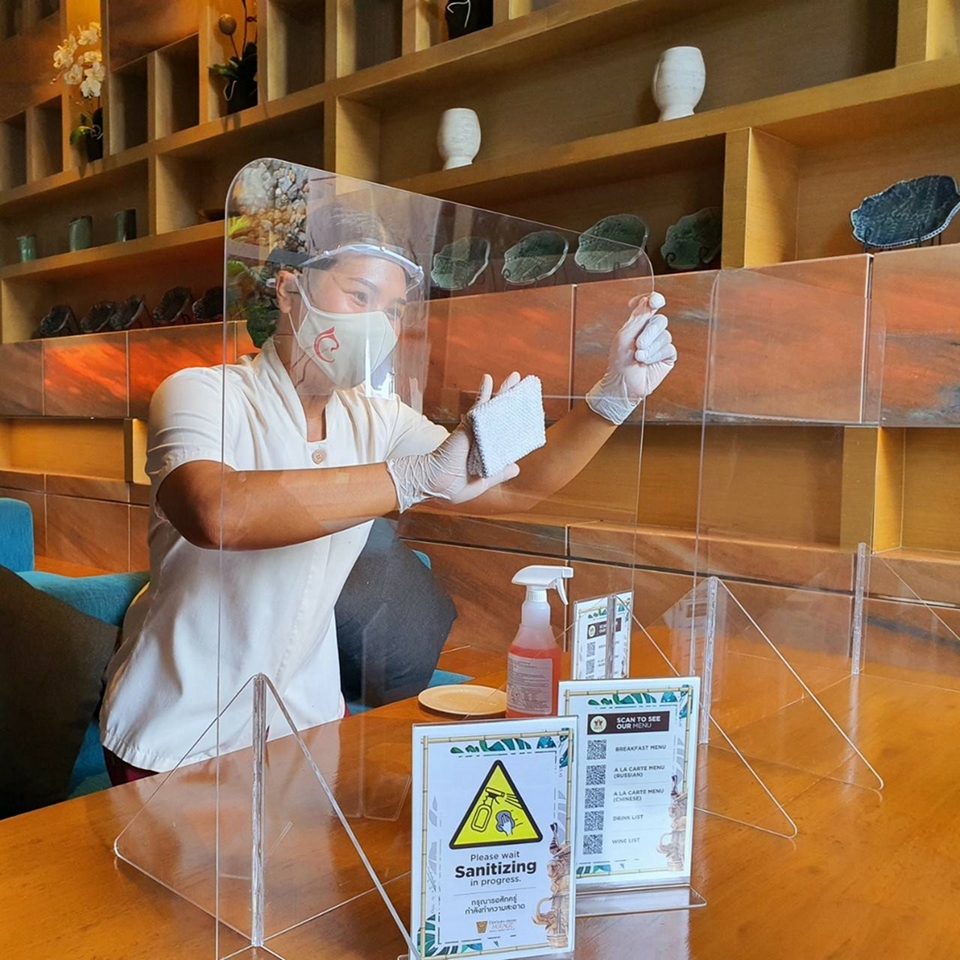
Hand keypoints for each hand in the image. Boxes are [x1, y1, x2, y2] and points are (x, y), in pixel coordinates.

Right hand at [386, 373, 520, 511]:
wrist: (436, 485)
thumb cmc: (453, 487)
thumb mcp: (482, 482)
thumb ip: (499, 474)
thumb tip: (516, 467)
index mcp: (487, 453)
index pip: (505, 435)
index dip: (517, 424)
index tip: (529, 414)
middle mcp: (483, 439)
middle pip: (501, 416)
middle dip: (512, 400)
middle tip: (523, 386)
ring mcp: (476, 431)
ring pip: (493, 407)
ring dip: (504, 391)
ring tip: (516, 376)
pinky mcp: (467, 426)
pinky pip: (478, 407)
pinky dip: (484, 392)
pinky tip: (488, 379)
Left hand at [586, 292, 675, 424]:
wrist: (623, 385)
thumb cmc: (618, 362)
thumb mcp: (625, 336)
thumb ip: (639, 317)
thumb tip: (649, 298)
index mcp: (638, 323)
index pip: (650, 305)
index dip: (654, 300)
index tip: (654, 301)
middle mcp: (651, 331)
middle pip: (660, 320)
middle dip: (649, 333)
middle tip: (638, 345)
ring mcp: (660, 343)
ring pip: (665, 335)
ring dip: (650, 347)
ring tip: (638, 357)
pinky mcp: (667, 356)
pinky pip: (668, 349)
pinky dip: (656, 355)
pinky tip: (646, 362)